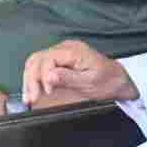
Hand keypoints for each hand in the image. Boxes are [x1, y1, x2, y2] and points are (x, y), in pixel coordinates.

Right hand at [22, 39, 136, 105]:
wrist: (118, 79)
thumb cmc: (107, 80)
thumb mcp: (89, 82)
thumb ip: (68, 78)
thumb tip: (48, 77)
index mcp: (73, 50)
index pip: (48, 59)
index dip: (43, 76)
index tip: (46, 92)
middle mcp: (65, 48)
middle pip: (37, 59)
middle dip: (31, 79)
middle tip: (31, 98)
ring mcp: (61, 53)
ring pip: (36, 62)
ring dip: (29, 79)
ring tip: (28, 97)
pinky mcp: (59, 60)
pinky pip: (41, 66)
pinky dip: (34, 78)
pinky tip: (32, 90)